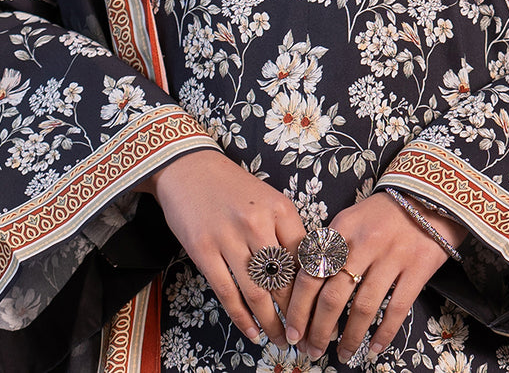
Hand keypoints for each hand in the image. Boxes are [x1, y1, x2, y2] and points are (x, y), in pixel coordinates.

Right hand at [143, 149, 305, 348]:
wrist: (189, 168)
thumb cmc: (233, 188)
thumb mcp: (268, 199)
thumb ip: (286, 232)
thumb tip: (307, 275)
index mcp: (280, 208)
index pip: (305, 259)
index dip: (313, 291)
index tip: (319, 312)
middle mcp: (257, 222)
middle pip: (284, 280)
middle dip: (295, 315)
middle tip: (303, 336)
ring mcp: (228, 237)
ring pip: (257, 292)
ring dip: (271, 323)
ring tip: (280, 340)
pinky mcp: (203, 250)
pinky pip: (227, 293)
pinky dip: (242, 318)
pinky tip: (253, 332)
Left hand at [285, 191, 465, 363]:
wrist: (428, 197)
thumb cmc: (383, 213)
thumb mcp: (350, 218)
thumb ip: (329, 246)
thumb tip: (306, 284)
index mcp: (342, 229)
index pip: (311, 273)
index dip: (298, 307)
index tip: (293, 331)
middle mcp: (363, 243)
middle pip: (333, 296)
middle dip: (318, 330)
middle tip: (311, 351)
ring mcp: (391, 257)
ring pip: (363, 308)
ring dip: (350, 338)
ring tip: (343, 355)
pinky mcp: (416, 269)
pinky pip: (396, 309)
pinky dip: (383, 334)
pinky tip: (374, 349)